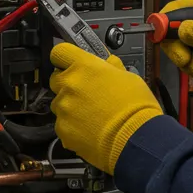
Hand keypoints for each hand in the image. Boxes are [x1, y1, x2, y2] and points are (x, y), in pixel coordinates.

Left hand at [48, 43, 164, 173]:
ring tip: (92, 114)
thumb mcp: (129, 77)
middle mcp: (69, 84)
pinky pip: (62, 123)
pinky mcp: (62, 129)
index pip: (60, 52)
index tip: (70, 63)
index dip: (65, 58)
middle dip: (68, 83)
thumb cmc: (136, 108)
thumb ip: (111, 68)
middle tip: (86, 91)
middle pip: (56, 78)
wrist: (134, 139)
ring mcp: (63, 108)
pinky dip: (72, 125)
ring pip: (59, 103)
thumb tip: (107, 63)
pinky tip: (90, 128)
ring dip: (70, 106)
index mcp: (85, 66)